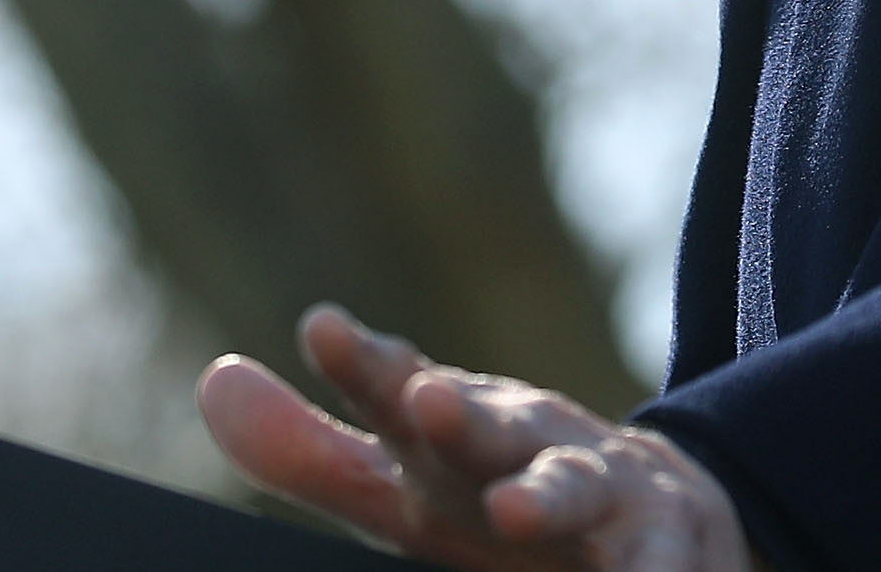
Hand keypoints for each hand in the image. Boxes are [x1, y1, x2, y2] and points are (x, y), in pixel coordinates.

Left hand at [198, 304, 760, 570]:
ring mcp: (603, 491)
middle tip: (427, 404)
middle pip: (492, 427)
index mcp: (457, 429)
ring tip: (516, 513)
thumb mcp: (407, 487)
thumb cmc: (499, 501)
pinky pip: (657, 567)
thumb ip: (312, 452)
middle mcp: (529, 444)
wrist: (661, 518)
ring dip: (547, 497)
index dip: (367, 366)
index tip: (324, 331)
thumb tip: (214, 380)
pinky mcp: (666, 548)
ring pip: (573, 488)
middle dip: (464, 416)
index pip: (402, 390)